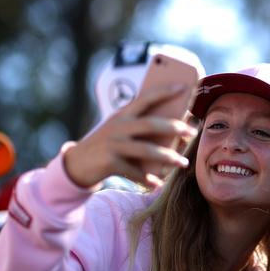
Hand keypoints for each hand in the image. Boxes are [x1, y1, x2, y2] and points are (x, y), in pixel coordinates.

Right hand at [63, 84, 195, 187]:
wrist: (77, 163)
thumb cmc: (109, 143)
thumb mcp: (121, 128)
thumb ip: (141, 124)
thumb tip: (178, 129)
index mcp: (123, 114)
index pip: (146, 97)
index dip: (165, 91)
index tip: (184, 87)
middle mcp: (118, 126)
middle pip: (151, 124)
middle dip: (174, 127)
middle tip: (192, 132)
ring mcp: (113, 144)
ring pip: (147, 150)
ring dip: (168, 157)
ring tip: (183, 163)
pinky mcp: (109, 162)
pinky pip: (135, 172)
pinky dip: (147, 179)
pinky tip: (157, 184)